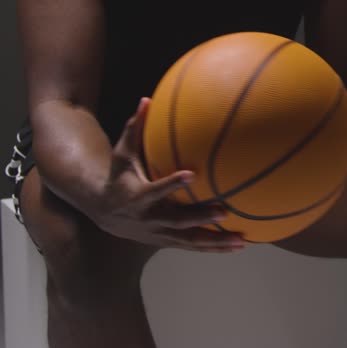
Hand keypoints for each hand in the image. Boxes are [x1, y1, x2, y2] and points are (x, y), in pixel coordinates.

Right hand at [92, 97, 246, 252]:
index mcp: (138, 196)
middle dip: (200, 218)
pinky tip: (239, 245)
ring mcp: (160, 233)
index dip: (171, 184)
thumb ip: (134, 128)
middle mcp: (150, 218)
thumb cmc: (119, 175)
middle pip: (178, 221)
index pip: (156, 190)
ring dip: (215, 242)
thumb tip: (146, 99)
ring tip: (241, 241)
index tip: (191, 175)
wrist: (106, 213)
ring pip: (190, 241)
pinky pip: (194, 246)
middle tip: (224, 212)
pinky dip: (215, 248)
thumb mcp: (122, 154)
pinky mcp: (168, 241)